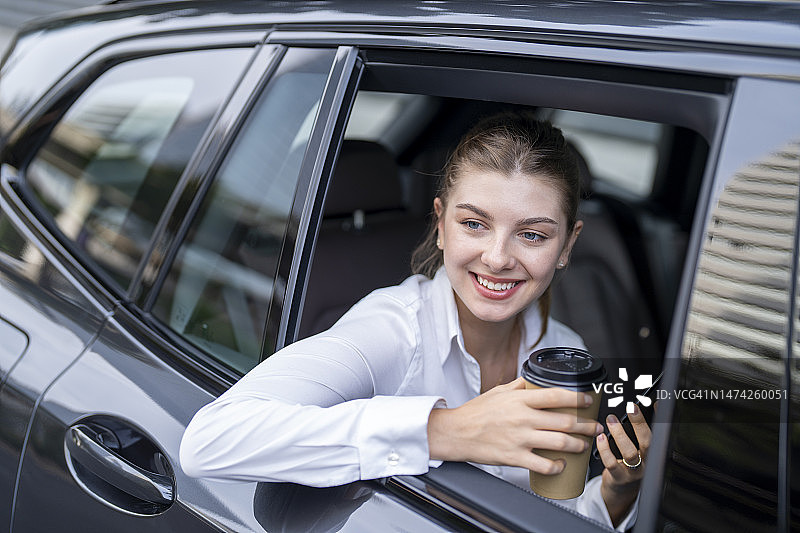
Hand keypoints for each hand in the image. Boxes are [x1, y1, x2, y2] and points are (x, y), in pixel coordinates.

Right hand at [428, 377, 603, 474]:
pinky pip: (543, 465)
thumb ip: (519, 386)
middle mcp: (523, 418)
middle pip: (565, 421)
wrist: (456, 433)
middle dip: (586, 425)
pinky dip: (557, 466)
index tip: (589, 400)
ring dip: (578, 445)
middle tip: (595, 427)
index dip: (578, 398)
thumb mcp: (498, 391)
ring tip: (584, 446)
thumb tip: (534, 379)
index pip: (556, 396)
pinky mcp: (514, 457)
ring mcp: (520, 439)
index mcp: (520, 400)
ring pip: (560, 443)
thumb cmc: (476, 412)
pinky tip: (561, 464)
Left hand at [595, 404, 651, 525]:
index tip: (656, 403)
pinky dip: (605, 449)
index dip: (660, 418)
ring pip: (630, 453)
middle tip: (631, 407)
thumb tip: (633, 408)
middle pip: (648, 442)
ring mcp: (634, 472)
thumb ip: (636, 431)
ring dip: (619, 434)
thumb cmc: (628, 463)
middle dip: (640, 423)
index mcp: (654, 452)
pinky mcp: (620, 478)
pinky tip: (600, 438)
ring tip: (611, 420)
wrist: (622, 490)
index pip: (660, 433)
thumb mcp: (637, 447)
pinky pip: (612, 463)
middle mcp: (647, 462)